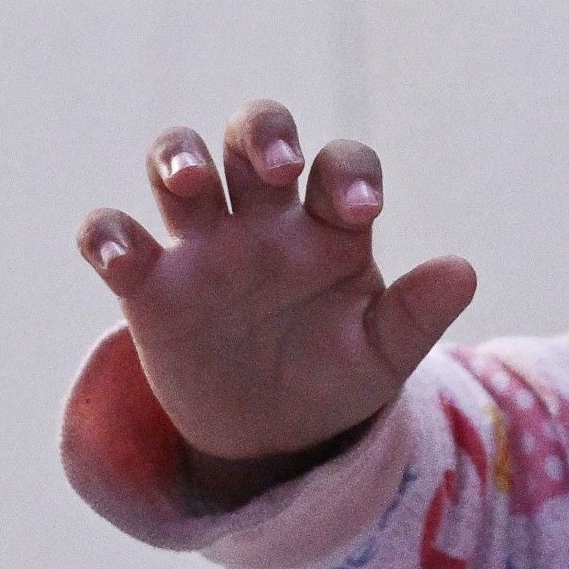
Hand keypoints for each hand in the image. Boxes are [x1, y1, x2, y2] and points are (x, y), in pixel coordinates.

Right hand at [75, 99, 475, 492]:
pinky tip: (118, 253)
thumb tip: (462, 271)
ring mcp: (202, 245)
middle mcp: (263, 219)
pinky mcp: (149, 285)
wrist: (272, 436)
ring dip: (179, 155)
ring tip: (190, 183)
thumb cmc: (333, 377)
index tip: (362, 212)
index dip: (349, 173)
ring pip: (178, 161)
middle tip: (274, 167)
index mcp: (328, 226)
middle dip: (260, 132)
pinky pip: (114, 237)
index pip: (339, 166)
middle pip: (252, 135)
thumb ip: (415, 315)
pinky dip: (105, 234)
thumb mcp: (381, 357)